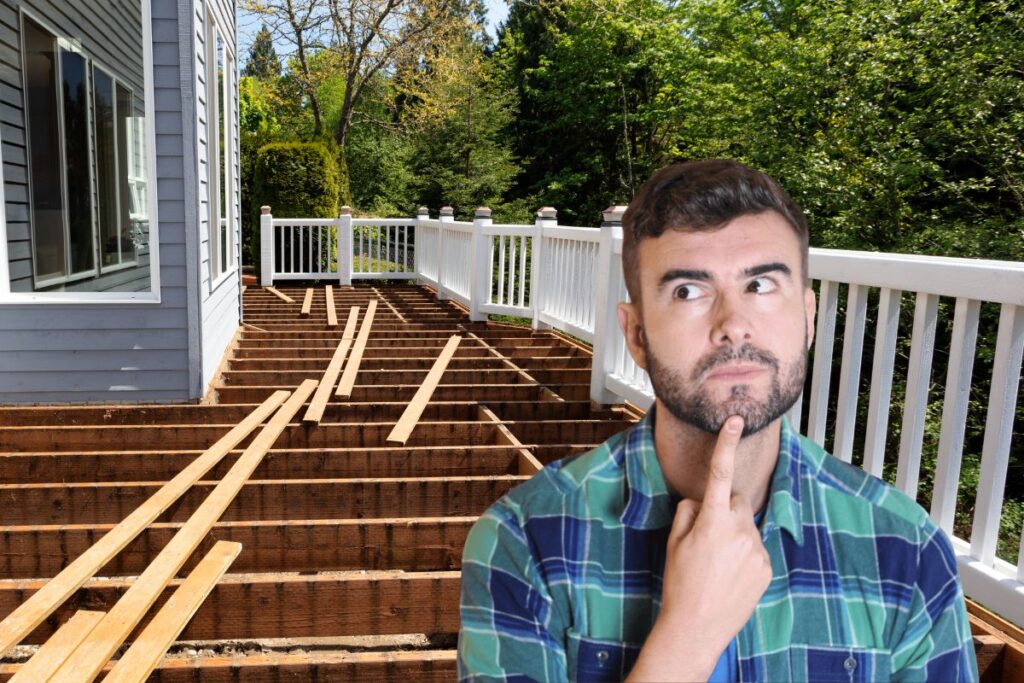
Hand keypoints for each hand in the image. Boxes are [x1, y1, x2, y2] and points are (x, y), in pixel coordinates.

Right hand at [626, 416, 771, 680]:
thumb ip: (688, 512)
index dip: (727, 444)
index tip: (735, 421)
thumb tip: (700, 501)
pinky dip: (744, 554)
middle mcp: (739, 531)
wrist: (697, 627)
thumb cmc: (679, 583)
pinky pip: (755, 547)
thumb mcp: (673, 543)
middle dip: (724, 510)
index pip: (720, 474)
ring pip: (746, 526)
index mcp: (712, 522)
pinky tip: (728, 575)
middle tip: (706, 537)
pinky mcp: (767, 567)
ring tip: (717, 564)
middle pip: (736, 502)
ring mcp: (756, 550)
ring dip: (734, 535)